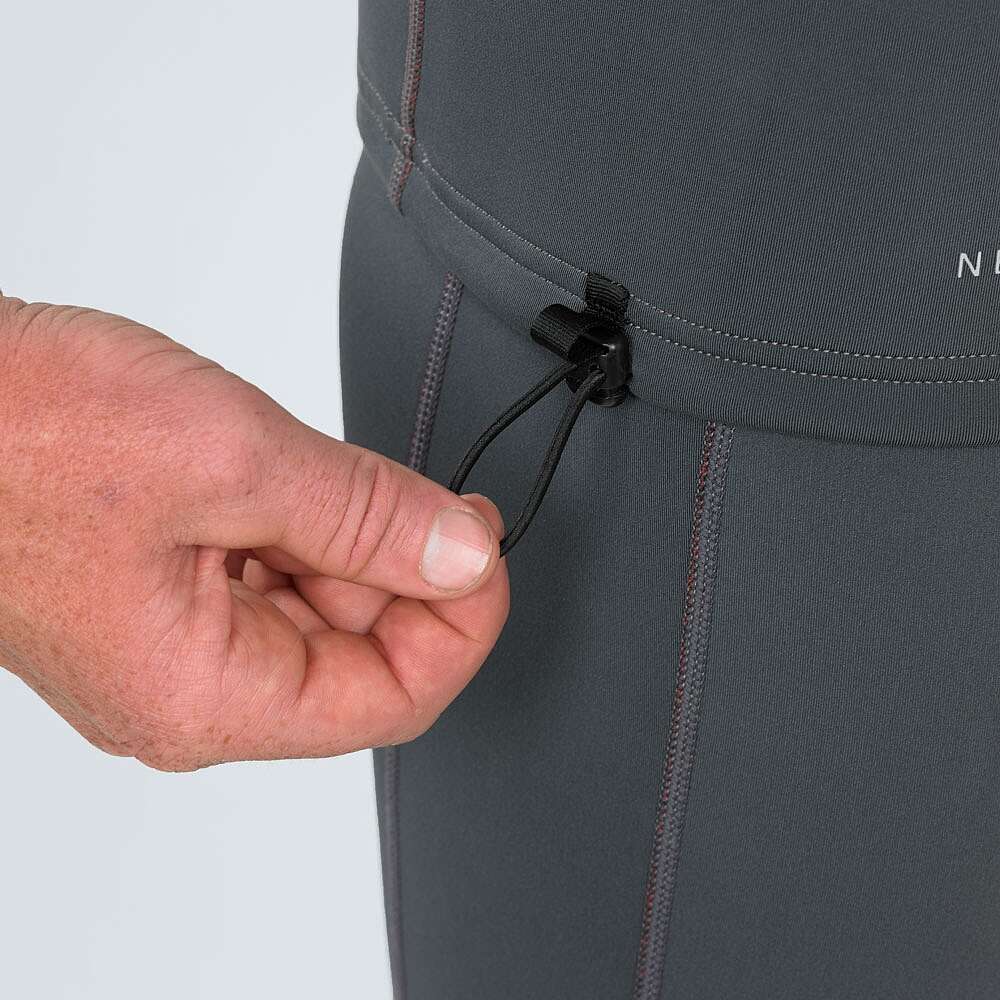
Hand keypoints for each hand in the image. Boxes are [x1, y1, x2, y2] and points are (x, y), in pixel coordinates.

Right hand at [0, 298, 508, 769]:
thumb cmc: (19, 427)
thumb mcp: (232, 459)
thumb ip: (365, 515)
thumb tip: (461, 554)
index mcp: (204, 695)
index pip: (391, 700)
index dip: (463, 626)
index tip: (485, 549)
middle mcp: (187, 691)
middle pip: (360, 660)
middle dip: (412, 576)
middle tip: (437, 500)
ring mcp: (172, 646)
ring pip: (318, 617)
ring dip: (357, 548)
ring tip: (335, 473)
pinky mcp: (162, 597)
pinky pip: (270, 585)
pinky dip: (306, 534)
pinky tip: (295, 483)